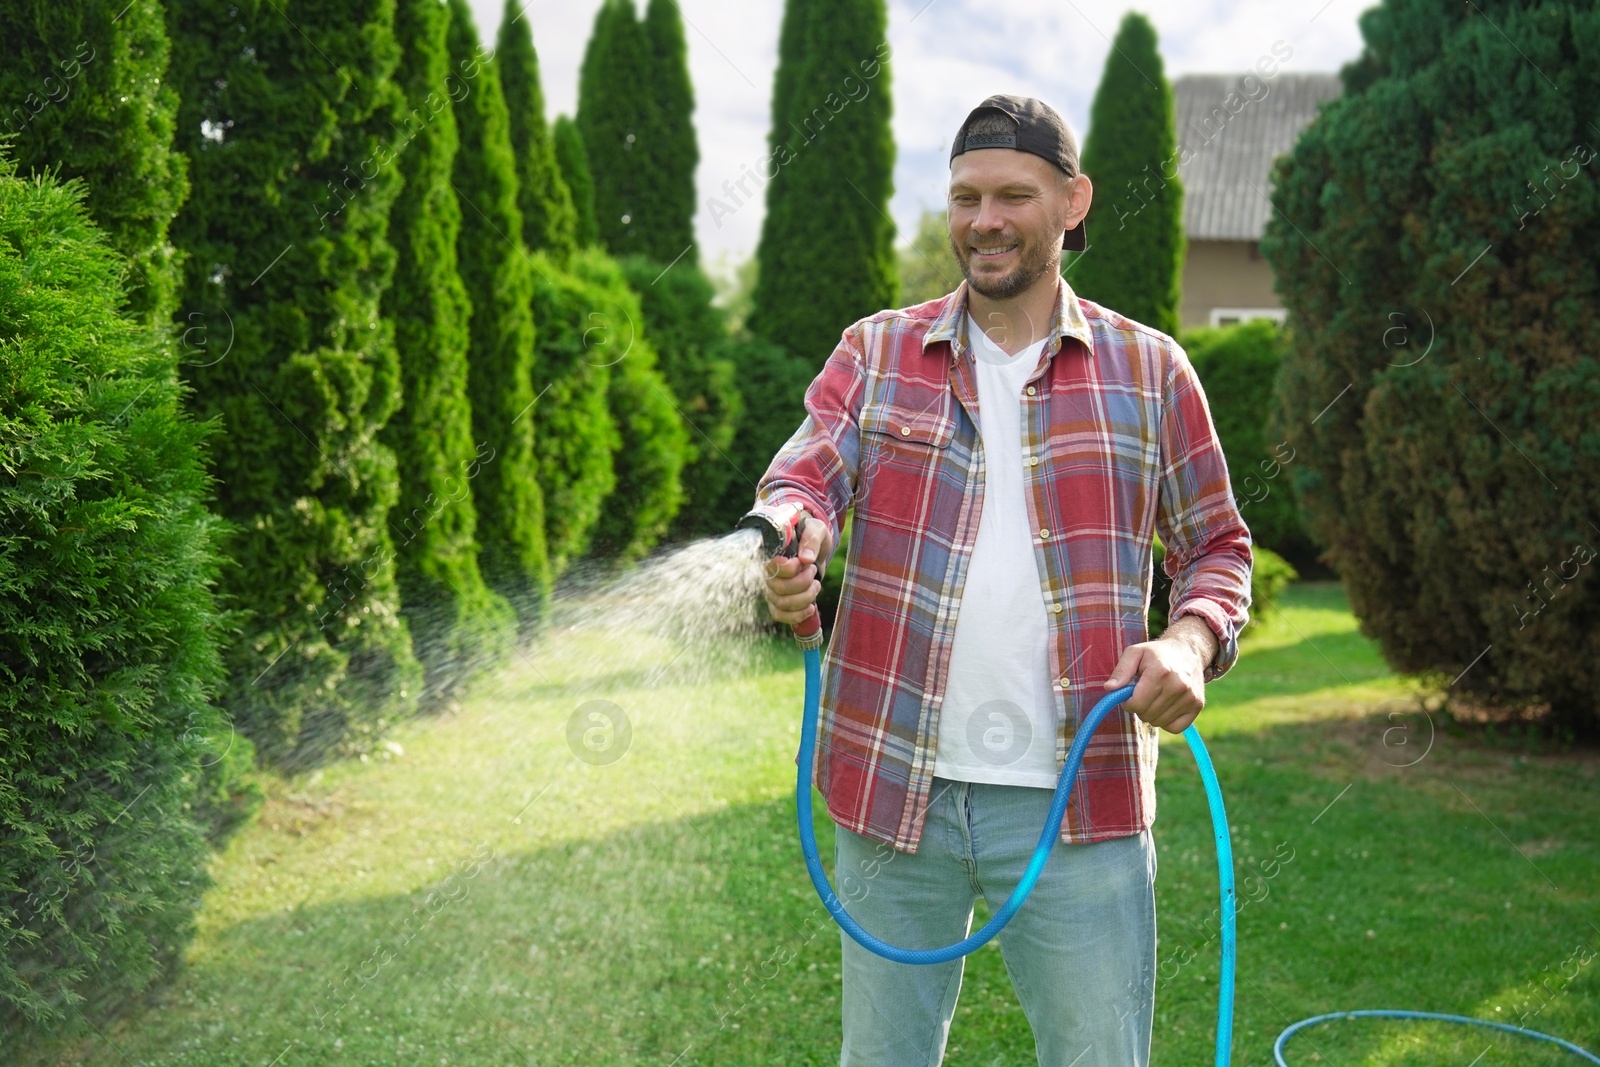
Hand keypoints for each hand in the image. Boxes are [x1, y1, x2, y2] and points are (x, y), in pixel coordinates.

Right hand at [762, 512, 832, 626]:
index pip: (773, 568)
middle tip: (813, 570)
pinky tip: (811, 608)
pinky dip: (797, 616)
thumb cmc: (811, 535)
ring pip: (782, 604)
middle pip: (779, 588)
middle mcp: (768, 573)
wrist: (814, 546)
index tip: (804, 561)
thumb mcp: (816, 529)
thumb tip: (806, 558)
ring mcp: (772, 589)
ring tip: (816, 585)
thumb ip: (811, 539)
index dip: (791, 569)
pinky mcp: (778, 601)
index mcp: (773, 554)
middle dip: (804, 583)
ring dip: (805, 598)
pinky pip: (780, 615)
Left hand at [1102, 617, 1215, 732]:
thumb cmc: (1156, 653)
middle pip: (1147, 715)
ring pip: (1159, 722)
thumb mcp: (1135, 653)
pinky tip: (1166, 705)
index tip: (1129, 694)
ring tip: (1155, 696)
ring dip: (1152, 714)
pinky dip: (1167, 721)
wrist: (1188, 650)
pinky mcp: (1197, 705)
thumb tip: (1109, 689)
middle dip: (1139, 707)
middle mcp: (1178, 685)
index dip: (1128, 703)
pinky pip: (1174, 727)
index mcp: (1160, 672)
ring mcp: (1190, 696)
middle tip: (1143, 693)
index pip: (1137, 704)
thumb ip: (1121, 671)